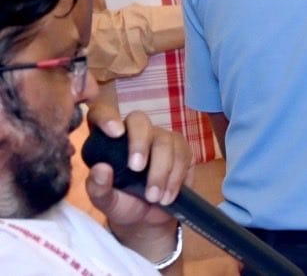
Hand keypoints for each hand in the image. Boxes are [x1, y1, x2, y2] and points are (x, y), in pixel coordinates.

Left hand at [85, 109, 187, 241]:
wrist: (148, 219)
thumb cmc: (122, 204)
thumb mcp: (106, 202)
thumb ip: (99, 188)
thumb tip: (100, 169)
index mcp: (107, 140)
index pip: (102, 112)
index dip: (107, 115)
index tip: (115, 132)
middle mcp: (133, 133)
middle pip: (139, 120)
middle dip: (140, 143)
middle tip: (137, 169)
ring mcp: (159, 138)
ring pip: (164, 141)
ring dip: (160, 171)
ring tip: (154, 197)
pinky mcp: (180, 148)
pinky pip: (182, 154)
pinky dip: (175, 177)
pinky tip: (167, 195)